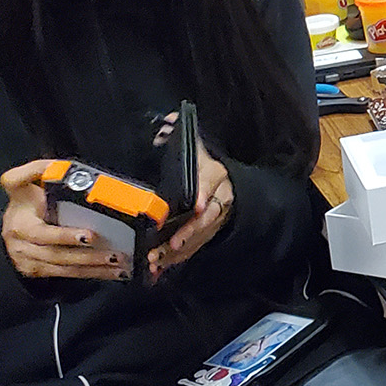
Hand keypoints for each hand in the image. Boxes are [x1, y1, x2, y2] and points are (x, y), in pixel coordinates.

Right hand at [0, 160, 131, 280]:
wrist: (9, 228)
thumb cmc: (24, 202)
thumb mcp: (21, 182)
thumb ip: (36, 170)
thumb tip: (58, 166)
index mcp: (20, 222)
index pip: (40, 231)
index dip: (64, 236)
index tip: (89, 235)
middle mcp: (23, 244)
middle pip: (56, 253)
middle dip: (86, 255)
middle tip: (112, 253)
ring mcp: (29, 260)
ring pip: (63, 266)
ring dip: (92, 266)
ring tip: (116, 262)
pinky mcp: (38, 271)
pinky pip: (66, 274)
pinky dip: (91, 274)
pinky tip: (111, 272)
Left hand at [149, 135, 233, 280]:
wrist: (227, 187)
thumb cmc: (205, 168)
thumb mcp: (200, 150)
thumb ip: (185, 137)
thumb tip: (171, 119)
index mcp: (216, 174)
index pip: (212, 182)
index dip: (205, 194)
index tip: (197, 205)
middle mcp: (219, 199)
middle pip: (207, 217)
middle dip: (189, 231)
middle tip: (172, 242)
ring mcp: (214, 219)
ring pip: (200, 236)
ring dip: (180, 250)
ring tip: (159, 259)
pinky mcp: (207, 233)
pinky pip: (195, 247)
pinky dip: (179, 258)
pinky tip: (161, 266)